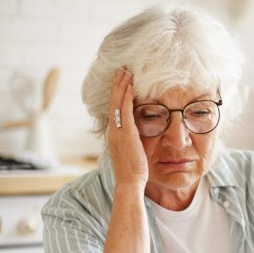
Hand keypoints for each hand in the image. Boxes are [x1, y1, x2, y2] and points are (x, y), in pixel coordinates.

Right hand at [107, 68, 147, 189]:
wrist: (130, 183)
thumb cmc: (134, 171)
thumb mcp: (133, 152)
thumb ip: (134, 140)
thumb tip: (140, 133)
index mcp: (114, 134)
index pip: (114, 109)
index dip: (117, 94)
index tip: (121, 81)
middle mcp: (113, 131)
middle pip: (113, 102)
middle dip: (117, 85)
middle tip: (122, 69)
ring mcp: (118, 131)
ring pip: (117, 103)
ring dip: (121, 86)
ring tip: (125, 72)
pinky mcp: (126, 134)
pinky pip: (125, 111)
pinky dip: (127, 97)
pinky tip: (131, 86)